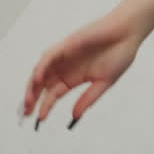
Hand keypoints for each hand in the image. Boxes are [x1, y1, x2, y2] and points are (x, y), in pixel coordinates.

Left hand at [21, 10, 145, 128]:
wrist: (128, 33)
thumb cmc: (120, 55)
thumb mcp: (104, 82)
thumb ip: (88, 99)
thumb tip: (74, 116)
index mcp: (75, 78)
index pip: (54, 94)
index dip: (45, 107)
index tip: (40, 120)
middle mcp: (66, 67)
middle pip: (43, 85)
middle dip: (33, 99)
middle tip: (26, 114)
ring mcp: (65, 56)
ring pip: (42, 72)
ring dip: (33, 86)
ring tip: (29, 101)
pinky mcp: (66, 45)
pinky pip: (49, 57)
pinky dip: (41, 68)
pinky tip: (37, 80)